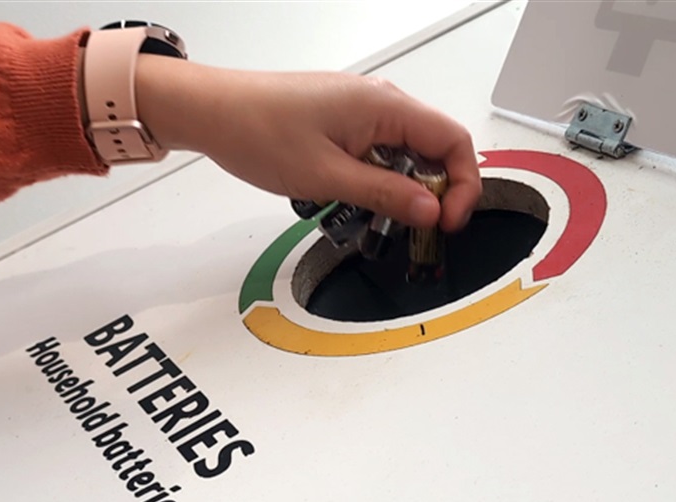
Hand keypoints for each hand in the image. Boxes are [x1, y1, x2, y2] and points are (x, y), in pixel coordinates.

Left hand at [135, 54, 481, 231]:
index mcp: (385, 105)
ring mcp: (360, 108)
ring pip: (403, 153)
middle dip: (429, 192)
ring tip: (368, 214)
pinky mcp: (342, 119)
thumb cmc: (258, 130)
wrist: (212, 111)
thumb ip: (385, 195)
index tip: (448, 222)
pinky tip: (348, 196)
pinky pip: (376, 150)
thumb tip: (430, 211)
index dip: (462, 185)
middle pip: (432, 148)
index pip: (453, 141)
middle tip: (409, 226)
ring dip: (396, 188)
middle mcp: (379, 100)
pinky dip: (373, 177)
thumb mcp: (328, 177)